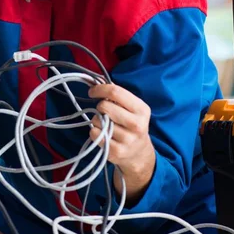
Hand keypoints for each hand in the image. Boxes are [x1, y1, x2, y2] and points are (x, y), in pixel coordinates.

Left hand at [88, 83, 155, 200]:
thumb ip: (117, 94)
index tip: (92, 91)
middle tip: (104, 112)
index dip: (100, 89)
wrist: (139, 153)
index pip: (115, 92)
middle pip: (104, 106)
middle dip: (99, 106)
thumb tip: (98, 80)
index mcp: (141, 109)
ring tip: (107, 125)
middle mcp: (136, 124)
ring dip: (97, 121)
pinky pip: (95, 134)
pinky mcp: (116, 152)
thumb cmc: (131, 124)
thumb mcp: (132, 108)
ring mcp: (127, 140)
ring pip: (97, 121)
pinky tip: (104, 134)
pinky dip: (95, 132)